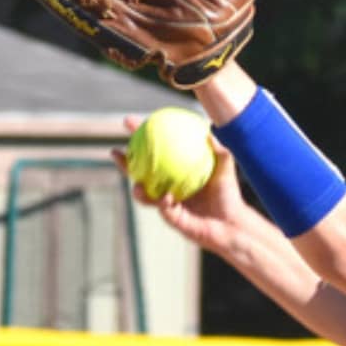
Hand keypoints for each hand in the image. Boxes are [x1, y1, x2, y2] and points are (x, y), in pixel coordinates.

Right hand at [112, 130, 251, 257]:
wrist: (231, 223)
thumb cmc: (228, 194)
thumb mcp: (225, 167)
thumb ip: (218, 149)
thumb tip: (209, 130)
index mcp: (172, 169)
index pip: (152, 150)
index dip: (138, 136)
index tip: (128, 122)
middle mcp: (165, 185)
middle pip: (139, 172)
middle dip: (124, 163)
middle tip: (114, 152)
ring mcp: (166, 202)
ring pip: (144, 195)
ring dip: (136, 188)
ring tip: (134, 183)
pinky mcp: (172, 219)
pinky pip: (164, 209)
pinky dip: (164, 202)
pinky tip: (166, 196)